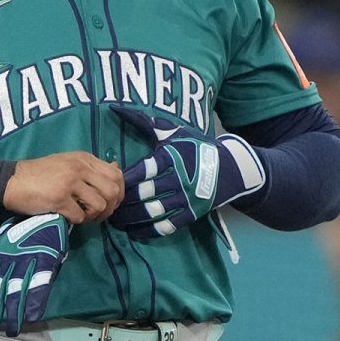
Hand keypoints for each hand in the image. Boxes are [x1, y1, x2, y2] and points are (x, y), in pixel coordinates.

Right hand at [0, 213, 70, 335]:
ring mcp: (7, 258)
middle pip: (15, 293)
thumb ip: (51, 267)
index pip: (37, 286)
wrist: (38, 209)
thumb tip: (44, 284)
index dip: (34, 303)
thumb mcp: (58, 248)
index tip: (32, 317)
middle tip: (9, 331)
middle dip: (12, 314)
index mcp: (42, 259)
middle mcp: (23, 260)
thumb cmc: (51, 230)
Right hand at [2, 152, 122, 223]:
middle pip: (113, 191)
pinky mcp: (59, 198)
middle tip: (97, 214)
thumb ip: (91, 168)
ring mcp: (70, 182)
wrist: (12, 180)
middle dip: (109, 208)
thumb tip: (116, 169)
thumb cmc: (41, 174)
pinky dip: (76, 220)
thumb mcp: (69, 163)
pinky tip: (67, 216)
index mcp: (84, 158)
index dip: (118, 193)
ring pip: (99, 205)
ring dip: (93, 216)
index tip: (109, 202)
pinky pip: (80, 216)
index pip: (116, 175)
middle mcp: (80, 167)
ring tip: (82, 215)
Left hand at [109, 106, 265, 237]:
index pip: (144, 170)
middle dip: (124, 201)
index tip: (112, 181)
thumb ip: (146, 123)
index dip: (126, 178)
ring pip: (153, 212)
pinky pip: (167, 226)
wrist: (231, 169)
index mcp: (173, 158)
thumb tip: (118, 109)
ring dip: (132, 218)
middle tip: (108, 204)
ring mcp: (186, 199)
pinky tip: (134, 231)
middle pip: (145, 194)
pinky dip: (149, 230)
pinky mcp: (192, 214)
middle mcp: (179, 179)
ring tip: (116, 220)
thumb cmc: (197, 147)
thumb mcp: (174, 132)